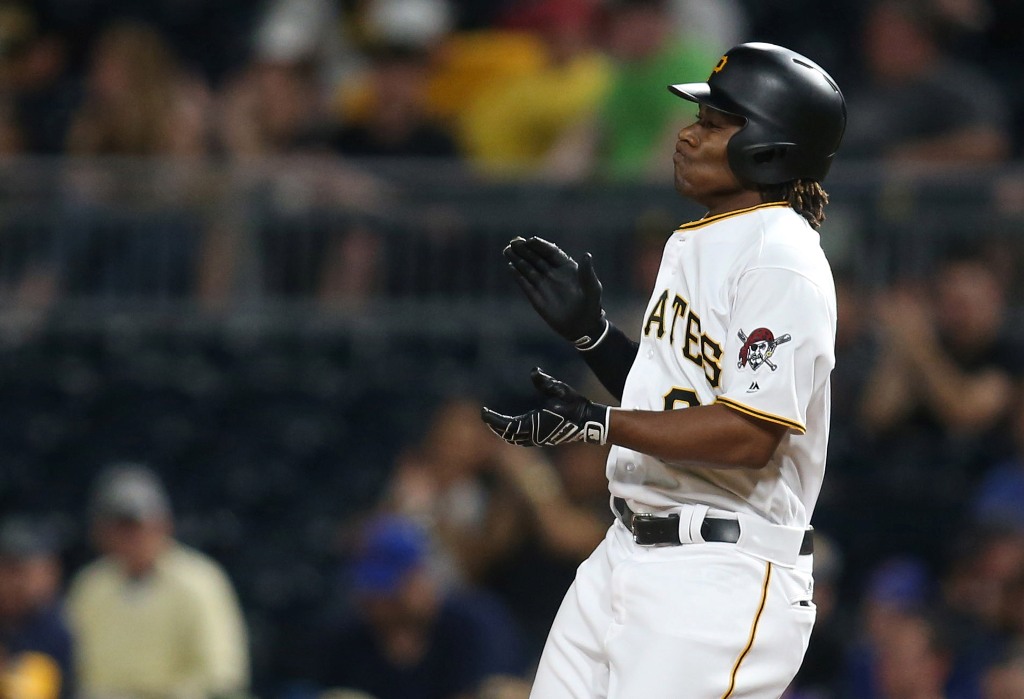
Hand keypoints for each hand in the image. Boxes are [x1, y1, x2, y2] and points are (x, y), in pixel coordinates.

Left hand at [481, 368, 608, 446]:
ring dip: (503, 432)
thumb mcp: (561, 390)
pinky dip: (513, 435)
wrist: (589, 422)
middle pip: (507, 434)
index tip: (483, 412)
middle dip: (495, 426)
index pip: (506, 425)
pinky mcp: (544, 439)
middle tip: (486, 416)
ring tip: (494, 423)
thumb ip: (546, 382)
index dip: (492, 419)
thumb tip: (534, 371)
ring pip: (514, 439)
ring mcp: (539, 439)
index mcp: (534, 424)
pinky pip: (522, 440)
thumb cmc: (575, 405)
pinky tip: (511, 429)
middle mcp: (534, 435)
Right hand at [504, 237, 606, 347]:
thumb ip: (587, 273)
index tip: (530, 240)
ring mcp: (544, 285)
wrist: (582, 327)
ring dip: (518, 260)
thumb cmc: (591, 306)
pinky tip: (510, 267)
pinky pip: (525, 285)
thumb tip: (587, 255)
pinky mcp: (536, 298)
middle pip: (536, 258)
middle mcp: (553, 273)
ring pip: (528, 269)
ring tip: (506, 250)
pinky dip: (518, 276)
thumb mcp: (592, 288)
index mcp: (566, 267)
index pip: (551, 252)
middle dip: (525, 250)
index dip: (541, 245)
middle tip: (514, 242)